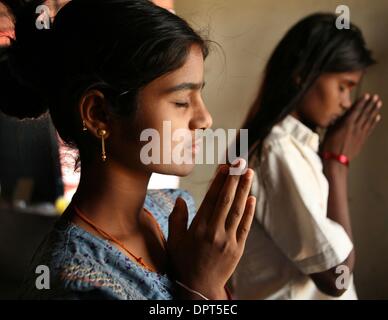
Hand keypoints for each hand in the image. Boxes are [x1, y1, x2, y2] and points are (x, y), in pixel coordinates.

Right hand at [167, 161, 255, 299]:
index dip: (218, 181)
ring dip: (244, 190)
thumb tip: (181, 199)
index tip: (224, 166)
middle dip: (233, 179)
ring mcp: (227, 241)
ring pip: (237, 211)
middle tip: (240, 162)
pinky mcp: (237, 249)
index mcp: (197, 228)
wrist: (199, 288)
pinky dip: (248, 212)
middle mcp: (214, 232)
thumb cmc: (184, 262)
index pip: (210, 199)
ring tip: (249, 173)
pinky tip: (252, 198)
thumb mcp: (174, 241)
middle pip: (225, 201)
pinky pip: (244, 227)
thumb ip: (176, 219)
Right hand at [322, 93, 382, 160]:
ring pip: (369, 120)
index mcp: (346, 124)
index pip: (356, 110)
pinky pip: (370, 128)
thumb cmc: (329, 146)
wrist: (336, 160)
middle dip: (370, 104)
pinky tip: (377, 117)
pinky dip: (374, 122)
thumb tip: (338, 116)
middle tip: (376, 97)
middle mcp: (355, 127)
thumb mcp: (329, 131)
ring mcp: (360, 134)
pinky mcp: (362, 139)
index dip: (361, 102)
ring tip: (379, 104)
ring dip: (374, 111)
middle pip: (364, 113)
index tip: (367, 95)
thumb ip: (336, 123)